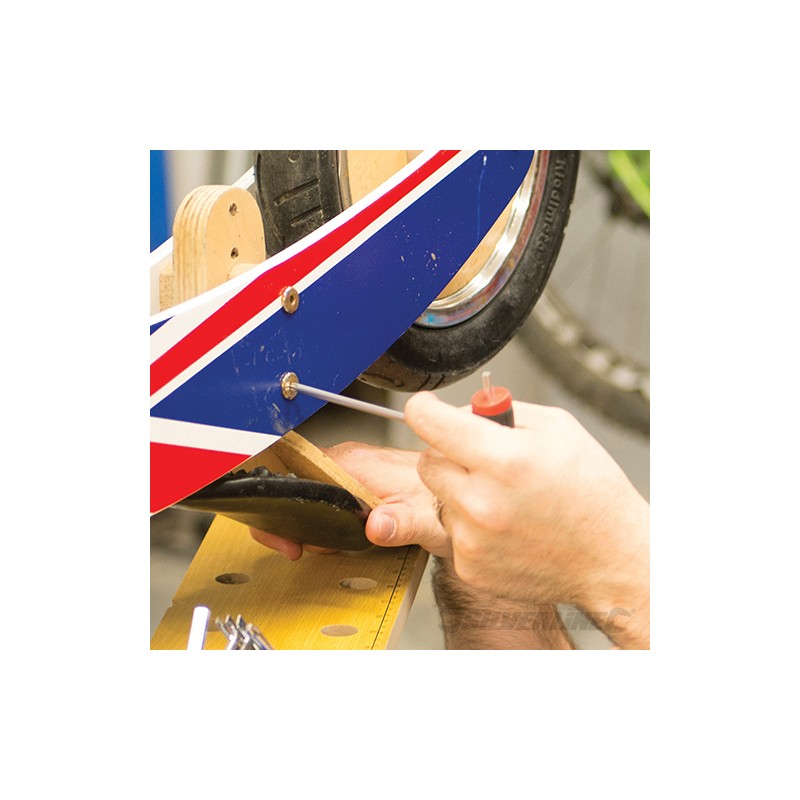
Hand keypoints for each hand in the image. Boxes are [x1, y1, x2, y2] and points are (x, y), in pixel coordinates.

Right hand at [249, 442, 451, 558]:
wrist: (464, 492)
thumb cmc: (445, 505)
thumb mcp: (426, 522)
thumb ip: (400, 524)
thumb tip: (376, 525)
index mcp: (354, 463)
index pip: (294, 468)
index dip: (280, 501)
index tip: (286, 532)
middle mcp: (348, 461)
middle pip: (294, 483)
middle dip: (288, 520)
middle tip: (298, 548)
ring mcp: (351, 470)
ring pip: (306, 492)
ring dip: (303, 524)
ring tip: (316, 546)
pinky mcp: (356, 482)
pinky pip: (322, 498)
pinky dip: (318, 522)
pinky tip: (329, 540)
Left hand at [404, 392, 649, 646]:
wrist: (612, 559)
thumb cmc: (592, 492)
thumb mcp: (557, 428)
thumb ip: (500, 412)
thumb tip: (460, 412)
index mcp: (504, 459)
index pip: (429, 423)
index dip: (423, 409)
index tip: (426, 410)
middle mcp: (481, 502)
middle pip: (427, 461)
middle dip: (447, 454)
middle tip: (481, 461)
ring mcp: (473, 539)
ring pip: (439, 498)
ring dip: (461, 492)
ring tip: (505, 500)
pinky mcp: (470, 567)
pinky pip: (452, 531)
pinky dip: (471, 526)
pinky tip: (508, 528)